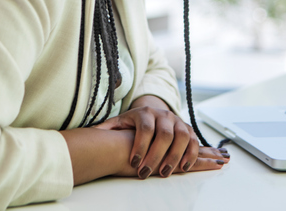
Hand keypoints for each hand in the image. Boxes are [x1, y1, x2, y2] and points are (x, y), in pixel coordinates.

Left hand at [95, 96, 228, 177]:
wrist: (151, 114)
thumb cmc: (132, 124)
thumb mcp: (118, 123)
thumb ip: (106, 129)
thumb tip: (90, 134)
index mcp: (145, 112)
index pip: (145, 128)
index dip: (141, 146)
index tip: (133, 163)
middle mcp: (164, 115)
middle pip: (165, 134)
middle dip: (156, 156)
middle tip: (146, 173)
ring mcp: (178, 121)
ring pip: (182, 137)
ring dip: (175, 157)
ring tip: (165, 172)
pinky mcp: (188, 130)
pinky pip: (194, 141)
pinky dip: (191, 155)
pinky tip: (183, 168)